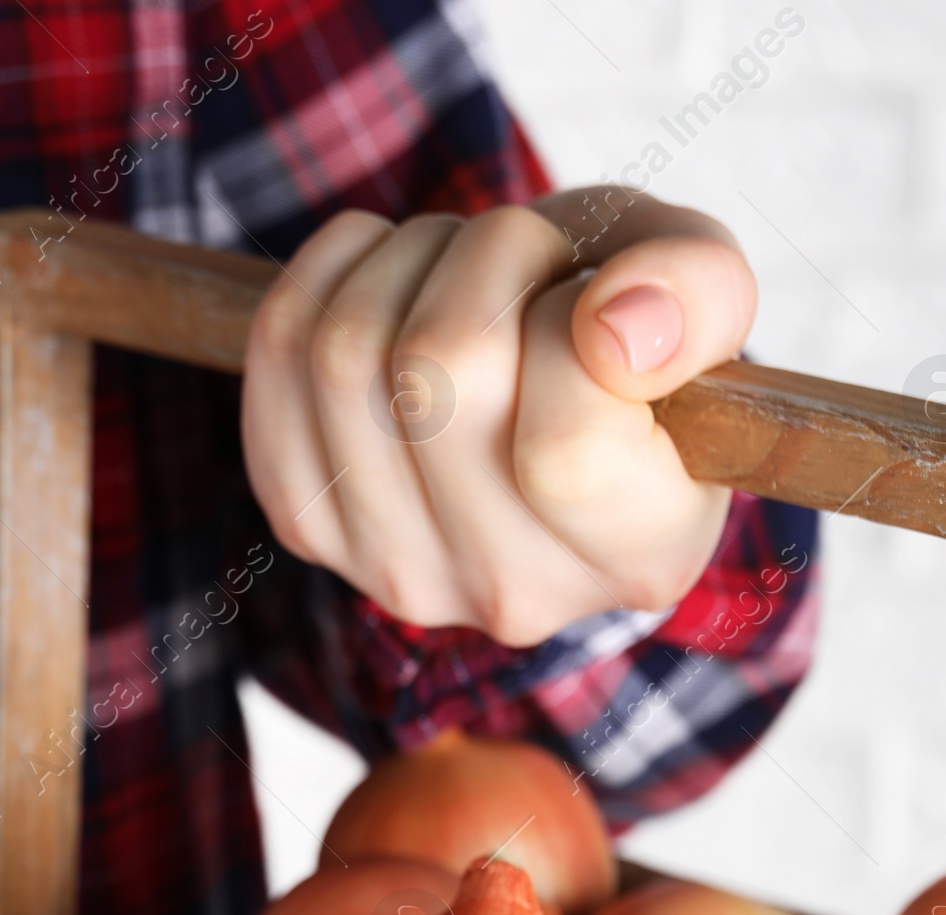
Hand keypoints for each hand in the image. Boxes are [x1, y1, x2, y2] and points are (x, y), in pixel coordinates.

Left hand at [241, 189, 757, 647]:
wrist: (529, 392)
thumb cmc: (628, 339)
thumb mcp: (700, 298)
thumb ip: (698, 297)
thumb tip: (620, 323)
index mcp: (636, 555)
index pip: (564, 448)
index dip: (574, 323)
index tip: (597, 300)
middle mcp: (510, 592)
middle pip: (442, 367)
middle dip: (491, 253)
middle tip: (529, 260)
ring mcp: (392, 570)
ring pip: (351, 347)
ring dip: (414, 256)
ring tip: (466, 273)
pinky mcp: (304, 520)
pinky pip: (282, 348)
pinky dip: (335, 270)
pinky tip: (393, 278)